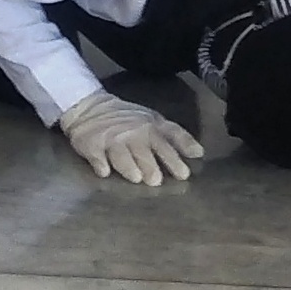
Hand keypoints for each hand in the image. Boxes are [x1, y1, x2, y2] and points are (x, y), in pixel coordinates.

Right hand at [58, 87, 203, 183]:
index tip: (187, 169)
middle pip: (144, 151)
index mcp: (152, 127)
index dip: (178, 152)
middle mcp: (134, 134)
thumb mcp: (154, 121)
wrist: (91, 109)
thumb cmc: (129, 120)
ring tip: (136, 178)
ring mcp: (112, 140)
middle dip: (151, 165)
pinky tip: (104, 171)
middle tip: (157, 180)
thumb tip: (199, 153)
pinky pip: (97, 156)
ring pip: (121, 155)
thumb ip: (175, 137)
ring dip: (128, 166)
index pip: (169, 138)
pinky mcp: (92, 146)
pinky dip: (100, 163)